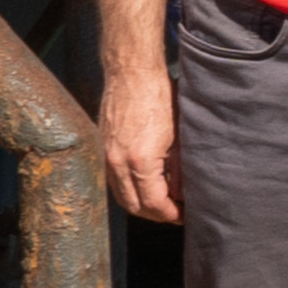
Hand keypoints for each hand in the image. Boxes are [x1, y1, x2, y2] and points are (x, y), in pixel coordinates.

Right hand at [99, 56, 179, 225]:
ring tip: (163, 202)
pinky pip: (114, 180)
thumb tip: (183, 193)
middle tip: (176, 213)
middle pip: (134, 207)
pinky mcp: (103, 147)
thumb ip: (180, 168)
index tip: (184, 215)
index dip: (171, 214)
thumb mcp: (179, 136)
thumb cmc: (160, 96)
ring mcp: (106, 155)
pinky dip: (129, 189)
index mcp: (140, 161)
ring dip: (141, 204)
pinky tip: (147, 185)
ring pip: (121, 196)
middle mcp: (117, 162)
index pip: (154, 204)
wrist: (132, 71)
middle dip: (156, 214)